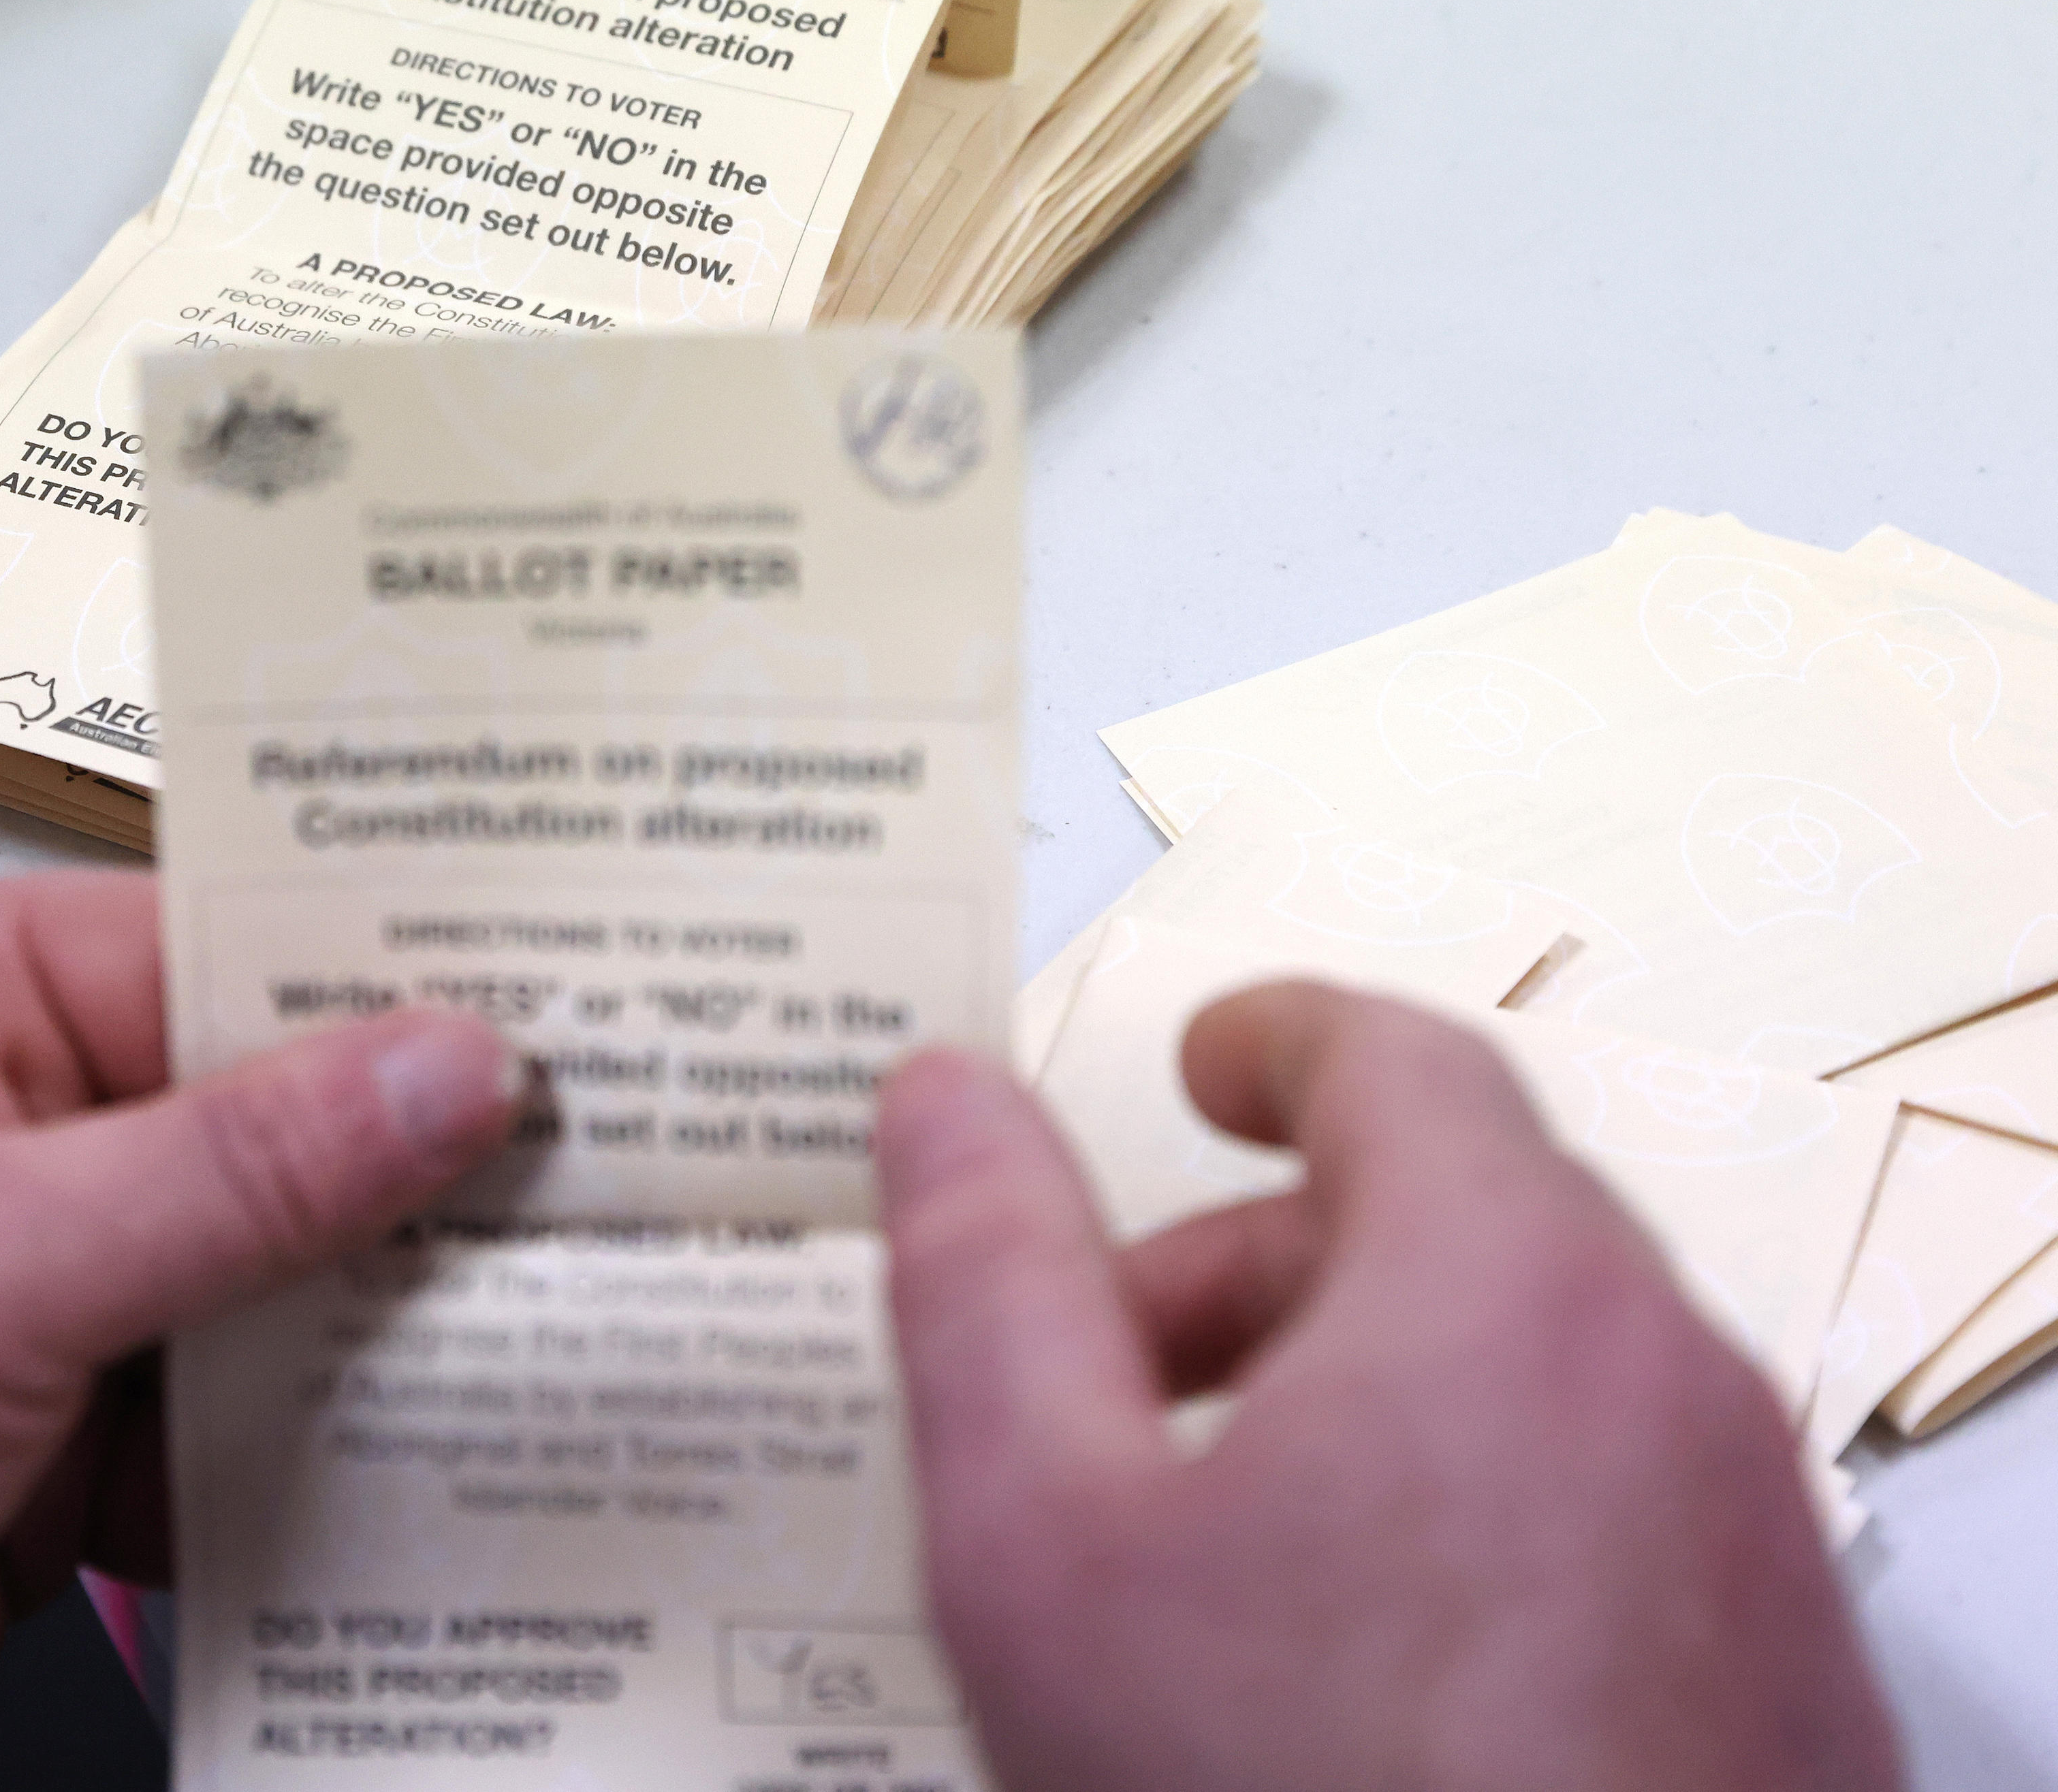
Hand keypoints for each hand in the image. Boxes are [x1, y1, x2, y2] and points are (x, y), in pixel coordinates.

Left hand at [0, 872, 517, 1788]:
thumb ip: (224, 1171)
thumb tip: (430, 1068)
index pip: (214, 946)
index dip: (393, 982)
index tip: (565, 1009)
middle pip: (261, 1120)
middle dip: (416, 1172)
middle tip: (613, 1183)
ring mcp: (19, 1302)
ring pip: (264, 1286)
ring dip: (387, 1331)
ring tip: (566, 1333)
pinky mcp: (42, 1456)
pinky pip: (229, 1430)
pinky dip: (322, 1464)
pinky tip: (433, 1480)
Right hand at [875, 981, 1899, 1791]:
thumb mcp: (1043, 1536)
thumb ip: (980, 1281)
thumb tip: (939, 1096)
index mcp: (1504, 1295)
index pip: (1400, 1068)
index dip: (1278, 1039)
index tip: (1206, 1062)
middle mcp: (1672, 1386)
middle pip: (1467, 1223)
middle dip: (1272, 1259)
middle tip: (1122, 1368)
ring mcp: (1754, 1545)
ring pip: (1544, 1375)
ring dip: (1373, 1389)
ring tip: (1219, 1545)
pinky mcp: (1787, 1687)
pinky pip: (1616, 1509)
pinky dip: (1475, 1506)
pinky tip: (1354, 1672)